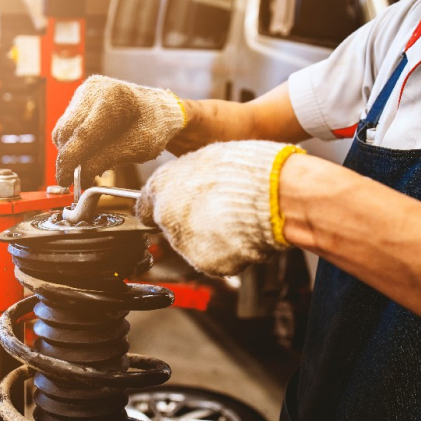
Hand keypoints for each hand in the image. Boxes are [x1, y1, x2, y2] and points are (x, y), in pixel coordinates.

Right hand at [53, 75, 186, 186]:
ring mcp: (85, 90)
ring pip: (63, 129)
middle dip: (68, 158)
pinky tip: (89, 150)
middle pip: (66, 131)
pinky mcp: (80, 97)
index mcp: (112, 99)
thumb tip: (79, 177)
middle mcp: (94, 89)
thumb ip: (104, 160)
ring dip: (70, 150)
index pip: (81, 135)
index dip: (70, 161)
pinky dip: (73, 141)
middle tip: (77, 178)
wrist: (159, 109)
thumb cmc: (154, 127)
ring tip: (89, 163)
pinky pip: (67, 124)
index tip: (64, 181)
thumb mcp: (135, 148)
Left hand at [135, 140, 303, 276]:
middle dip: (189, 220)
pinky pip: (214, 258)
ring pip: (191, 244)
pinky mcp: (207, 263)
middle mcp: (166, 217)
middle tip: (217, 207)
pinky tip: (240, 233)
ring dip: (207, 235)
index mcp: (162, 186)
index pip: (144, 205)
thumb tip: (180, 183)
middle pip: (170, 225)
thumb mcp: (208, 157)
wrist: (276, 196)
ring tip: (233, 218)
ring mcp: (185, 243)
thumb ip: (185, 175)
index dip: (163, 204)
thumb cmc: (247, 170)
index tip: (173, 206)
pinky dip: (225, 250)